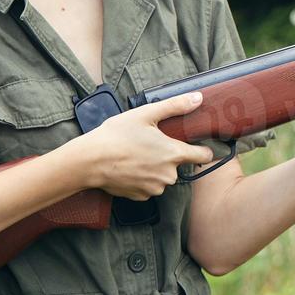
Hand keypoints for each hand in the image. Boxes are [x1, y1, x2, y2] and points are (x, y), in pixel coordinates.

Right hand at [80, 92, 215, 199]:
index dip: (203, 149)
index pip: (204, 156)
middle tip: (151, 143)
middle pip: (179, 165)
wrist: (90, 161)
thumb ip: (175, 106)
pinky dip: (143, 178)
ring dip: (156, 168)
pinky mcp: (141, 196)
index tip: (197, 145)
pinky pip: (149, 186)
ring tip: (137, 154)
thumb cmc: (117, 135)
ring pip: (163, 176)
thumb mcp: (146, 114)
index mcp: (173, 154)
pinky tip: (130, 167)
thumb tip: (198, 98)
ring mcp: (154, 188)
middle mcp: (168, 175)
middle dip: (169, 156)